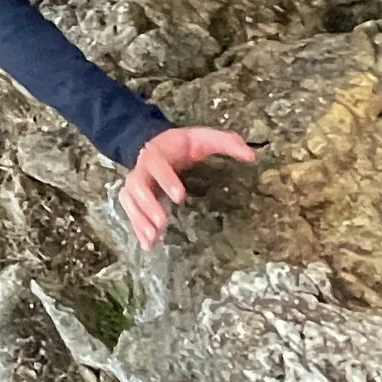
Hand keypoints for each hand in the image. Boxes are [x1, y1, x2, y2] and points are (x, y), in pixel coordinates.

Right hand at [119, 123, 255, 251]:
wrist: (154, 142)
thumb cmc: (182, 144)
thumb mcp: (202, 137)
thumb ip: (226, 142)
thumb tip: (251, 156)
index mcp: (158, 152)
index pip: (156, 164)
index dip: (166, 180)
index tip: (180, 197)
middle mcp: (141, 168)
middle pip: (138, 185)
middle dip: (148, 205)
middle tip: (162, 222)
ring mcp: (135, 183)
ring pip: (130, 200)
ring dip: (139, 220)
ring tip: (152, 238)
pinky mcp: (133, 196)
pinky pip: (130, 211)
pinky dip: (136, 227)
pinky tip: (147, 244)